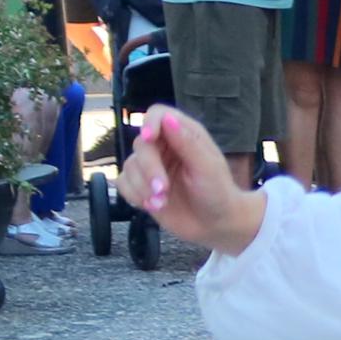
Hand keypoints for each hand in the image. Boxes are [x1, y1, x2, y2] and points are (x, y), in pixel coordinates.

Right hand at [120, 106, 269, 251]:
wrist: (215, 225)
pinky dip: (134, 195)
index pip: (158, 114)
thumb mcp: (207, 167)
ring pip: (130, 165)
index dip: (150, 122)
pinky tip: (152, 205)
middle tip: (163, 190)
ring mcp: (152, 166)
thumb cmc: (217, 193)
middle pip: (141, 144)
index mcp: (184, 134)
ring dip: (142, 186)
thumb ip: (186, 143)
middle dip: (149, 169)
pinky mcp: (141, 186)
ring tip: (162, 202)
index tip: (148, 138)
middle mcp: (165, 146)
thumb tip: (167, 119)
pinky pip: (123, 183)